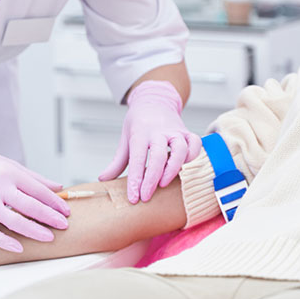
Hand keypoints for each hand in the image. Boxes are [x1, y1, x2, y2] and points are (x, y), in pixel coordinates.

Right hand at [0, 141, 69, 252]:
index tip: (67, 211)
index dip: (55, 202)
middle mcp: (0, 188)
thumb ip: (36, 179)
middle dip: (49, 216)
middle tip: (64, 225)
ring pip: (12, 221)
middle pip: (29, 206)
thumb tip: (59, 188)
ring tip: (49, 237)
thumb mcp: (14, 166)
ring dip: (33, 231)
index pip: (38, 190)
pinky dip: (5, 242)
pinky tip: (19, 248)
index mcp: (12, 174)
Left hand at [98, 80, 201, 202]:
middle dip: (153, 178)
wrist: (155, 101)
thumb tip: (104, 179)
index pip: (138, 158)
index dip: (136, 179)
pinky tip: (184, 167)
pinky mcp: (187, 132)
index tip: (134, 197)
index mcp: (140, 132)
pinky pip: (195, 143)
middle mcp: (159, 131)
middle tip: (146, 196)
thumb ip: (118, 161)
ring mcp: (175, 131)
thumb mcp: (125, 138)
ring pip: (180, 148)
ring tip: (164, 183)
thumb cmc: (139, 122)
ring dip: (174, 168)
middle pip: (159, 155)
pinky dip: (192, 156)